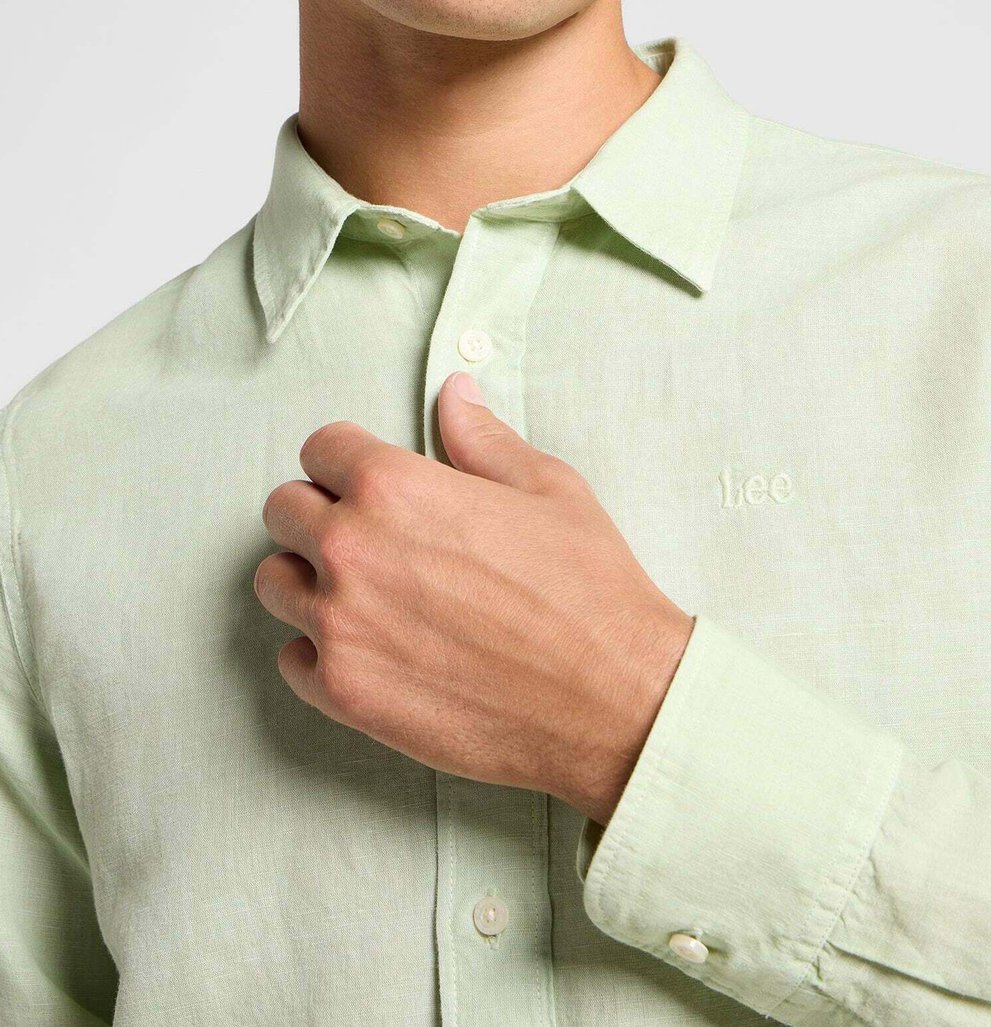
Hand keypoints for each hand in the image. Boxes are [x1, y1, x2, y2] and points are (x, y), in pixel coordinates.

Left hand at [254, 372, 693, 820]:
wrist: (613, 699)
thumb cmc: (588, 587)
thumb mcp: (546, 487)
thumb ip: (481, 438)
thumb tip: (454, 393)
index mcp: (394, 487)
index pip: (321, 447)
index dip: (351, 459)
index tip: (373, 480)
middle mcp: (351, 550)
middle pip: (284, 509)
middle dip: (321, 512)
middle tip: (372, 535)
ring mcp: (340, 626)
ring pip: (274, 582)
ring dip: (310, 579)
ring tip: (365, 592)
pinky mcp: (343, 693)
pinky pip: (291, 659)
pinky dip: (321, 652)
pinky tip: (373, 648)